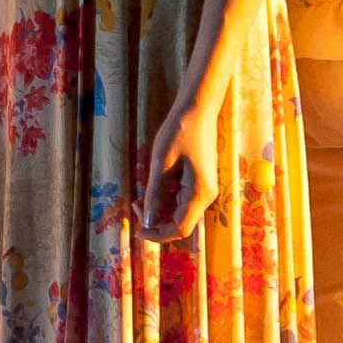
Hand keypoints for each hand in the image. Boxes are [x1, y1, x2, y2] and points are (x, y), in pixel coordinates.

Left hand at [140, 76, 225, 241]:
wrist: (199, 107)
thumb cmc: (180, 130)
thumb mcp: (161, 162)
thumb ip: (155, 194)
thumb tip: (147, 222)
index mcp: (200, 193)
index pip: (180, 229)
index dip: (158, 235)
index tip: (137, 230)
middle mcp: (206, 196)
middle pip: (181, 223)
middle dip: (156, 221)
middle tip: (136, 204)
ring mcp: (204, 188)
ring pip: (180, 212)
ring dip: (160, 210)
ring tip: (141, 195)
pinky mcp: (200, 181)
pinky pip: (182, 200)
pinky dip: (166, 199)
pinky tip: (153, 187)